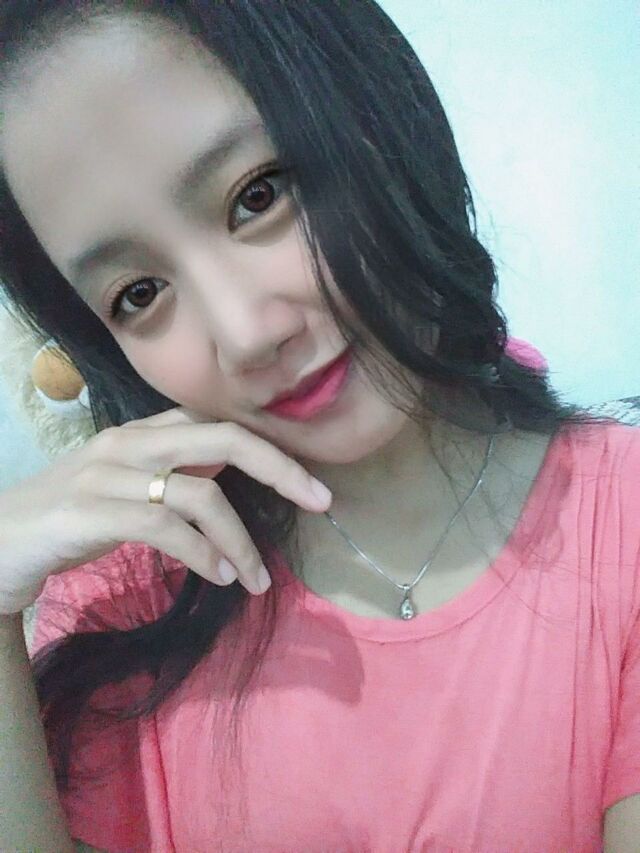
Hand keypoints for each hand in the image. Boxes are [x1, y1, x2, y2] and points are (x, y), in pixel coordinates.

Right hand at [0, 406, 331, 615]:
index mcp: (142, 433)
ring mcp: (107, 474)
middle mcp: (128, 443)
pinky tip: (219, 577)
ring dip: (240, 540)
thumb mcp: (125, 490)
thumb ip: (173, 478)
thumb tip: (228, 485)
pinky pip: (165, 528)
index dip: (270, 448)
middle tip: (320, 501)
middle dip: (279, 468)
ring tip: (256, 578)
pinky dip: (203, 554)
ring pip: (200, 494)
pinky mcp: (89, 513)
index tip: (310, 484)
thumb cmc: (66, 521)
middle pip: (223, 439)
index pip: (218, 424)